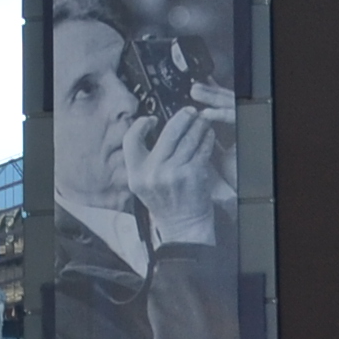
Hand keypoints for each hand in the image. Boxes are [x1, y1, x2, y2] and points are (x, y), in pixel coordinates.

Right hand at [112, 84, 236, 248]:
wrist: (183, 226)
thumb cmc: (164, 203)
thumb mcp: (142, 184)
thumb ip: (144, 160)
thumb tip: (154, 128)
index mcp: (136, 174)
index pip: (131, 139)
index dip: (140, 125)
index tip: (151, 120)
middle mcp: (154, 172)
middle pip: (168, 132)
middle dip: (181, 117)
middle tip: (189, 111)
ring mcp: (175, 172)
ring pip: (189, 137)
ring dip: (198, 125)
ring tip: (201, 120)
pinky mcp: (194, 174)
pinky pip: (202, 148)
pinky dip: (207, 138)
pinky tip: (208, 134)